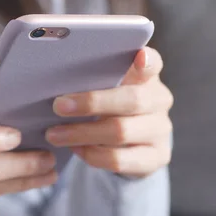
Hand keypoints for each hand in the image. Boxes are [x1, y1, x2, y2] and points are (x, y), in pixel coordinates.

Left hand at [46, 47, 172, 177]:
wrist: (131, 142)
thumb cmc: (108, 104)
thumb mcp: (104, 87)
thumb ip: (93, 78)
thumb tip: (56, 74)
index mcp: (147, 76)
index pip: (153, 63)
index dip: (147, 61)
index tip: (138, 55)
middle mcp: (159, 100)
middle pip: (132, 100)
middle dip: (91, 103)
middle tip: (58, 106)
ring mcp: (160, 130)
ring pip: (121, 132)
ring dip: (82, 133)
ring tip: (54, 134)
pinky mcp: (156, 157)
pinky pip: (119, 159)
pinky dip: (92, 154)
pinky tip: (75, 148)